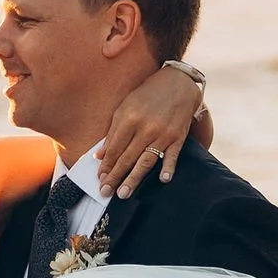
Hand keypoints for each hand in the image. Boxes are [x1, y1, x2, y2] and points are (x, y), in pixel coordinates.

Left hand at [101, 63, 205, 198]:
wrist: (178, 83)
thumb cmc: (147, 95)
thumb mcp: (125, 107)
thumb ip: (112, 131)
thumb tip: (100, 155)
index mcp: (129, 118)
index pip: (114, 148)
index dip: (106, 166)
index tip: (100, 178)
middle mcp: (145, 128)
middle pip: (127, 158)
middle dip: (114, 177)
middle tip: (105, 193)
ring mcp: (163, 133)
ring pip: (146, 161)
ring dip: (134, 179)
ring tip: (123, 193)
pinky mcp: (178, 137)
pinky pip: (173, 155)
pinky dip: (169, 167)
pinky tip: (163, 179)